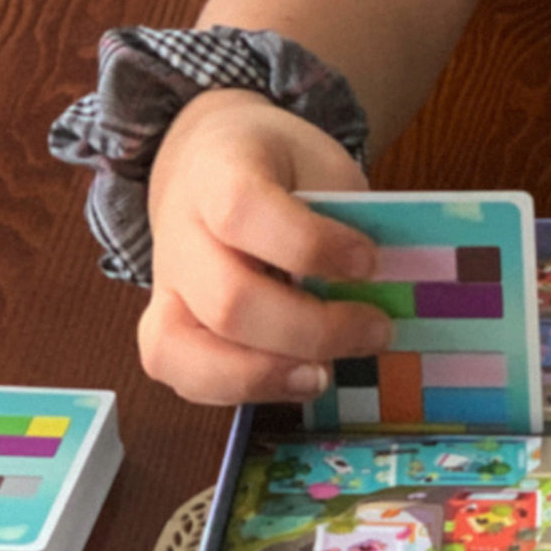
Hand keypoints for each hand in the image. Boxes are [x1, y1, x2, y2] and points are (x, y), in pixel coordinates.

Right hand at [140, 89, 396, 405]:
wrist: (213, 160)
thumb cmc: (280, 167)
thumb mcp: (321, 164)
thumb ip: (345, 217)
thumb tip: (386, 287)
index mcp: (218, 171)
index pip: (244, 211)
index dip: (310, 246)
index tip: (369, 262)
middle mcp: (179, 231)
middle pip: (227, 299)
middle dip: (311, 330)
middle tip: (375, 330)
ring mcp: (165, 285)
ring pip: (182, 349)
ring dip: (264, 374)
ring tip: (324, 375)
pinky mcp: (164, 326)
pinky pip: (182, 374)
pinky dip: (240, 389)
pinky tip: (295, 379)